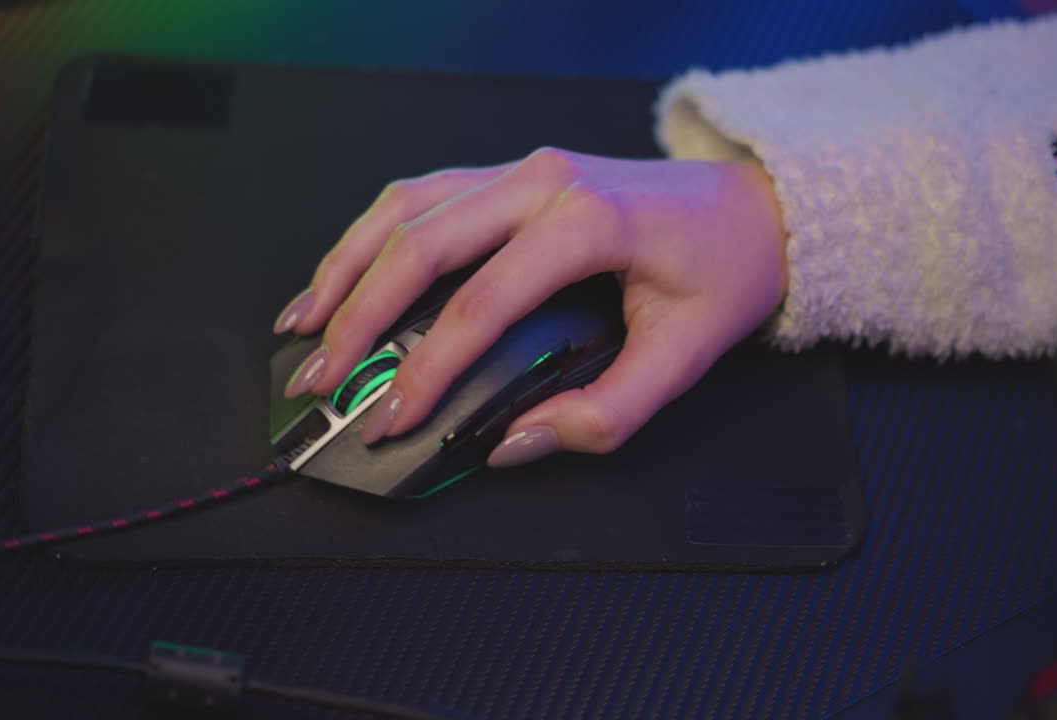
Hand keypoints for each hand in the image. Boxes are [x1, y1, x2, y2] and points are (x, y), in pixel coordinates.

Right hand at [274, 147, 787, 466]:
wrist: (754, 208)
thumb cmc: (722, 276)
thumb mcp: (683, 359)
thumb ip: (602, 414)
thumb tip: (509, 445)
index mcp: (588, 222)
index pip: (482, 304)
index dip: (426, 370)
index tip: (389, 421)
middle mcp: (543, 181)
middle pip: (421, 244)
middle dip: (358, 318)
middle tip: (322, 381)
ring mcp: (522, 169)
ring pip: (407, 208)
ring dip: (346, 268)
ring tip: (303, 328)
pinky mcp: (512, 174)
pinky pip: (423, 197)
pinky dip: (372, 237)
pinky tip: (343, 275)